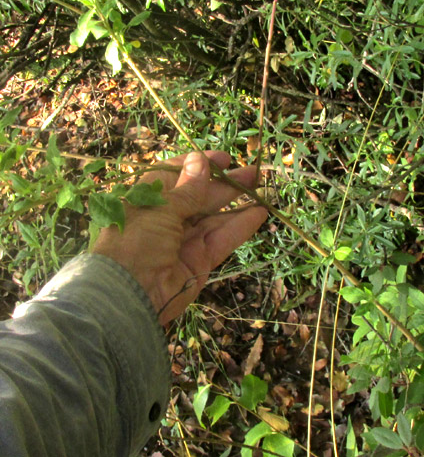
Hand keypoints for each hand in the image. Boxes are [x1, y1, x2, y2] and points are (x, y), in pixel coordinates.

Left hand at [92, 151, 266, 324]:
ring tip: (261, 188)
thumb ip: (187, 189)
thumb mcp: (160, 209)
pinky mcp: (199, 261)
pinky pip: (222, 239)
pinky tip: (259, 213)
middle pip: (200, 196)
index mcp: (148, 202)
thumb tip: (200, 161)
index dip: (199, 166)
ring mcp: (184, 241)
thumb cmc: (136, 242)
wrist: (129, 296)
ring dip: (237, 203)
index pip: (176, 176)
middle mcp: (166, 219)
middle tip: (251, 172)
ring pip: (214, 217)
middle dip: (225, 183)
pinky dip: (241, 226)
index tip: (223, 159)